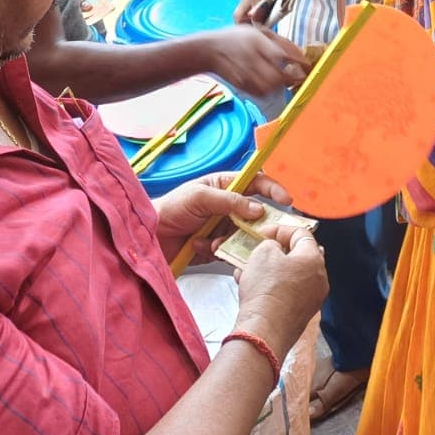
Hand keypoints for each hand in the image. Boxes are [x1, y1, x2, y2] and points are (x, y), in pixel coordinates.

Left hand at [154, 170, 292, 262]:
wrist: (149, 239)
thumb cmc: (169, 209)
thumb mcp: (199, 197)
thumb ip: (230, 201)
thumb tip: (258, 208)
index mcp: (223, 186)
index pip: (255, 182)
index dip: (272, 189)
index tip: (285, 200)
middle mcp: (225, 206)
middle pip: (254, 213)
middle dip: (254, 223)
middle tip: (256, 232)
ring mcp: (221, 228)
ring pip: (244, 235)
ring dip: (230, 239)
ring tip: (211, 242)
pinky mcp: (216, 248)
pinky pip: (230, 251)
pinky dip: (218, 251)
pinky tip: (201, 248)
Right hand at [206, 25, 309, 95]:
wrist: (210, 50)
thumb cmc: (236, 38)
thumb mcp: (257, 31)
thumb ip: (277, 41)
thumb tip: (298, 53)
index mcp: (257, 42)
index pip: (282, 54)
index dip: (297, 61)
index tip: (307, 64)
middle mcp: (252, 59)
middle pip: (278, 75)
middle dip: (292, 77)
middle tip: (300, 75)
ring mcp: (246, 75)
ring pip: (271, 88)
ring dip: (282, 85)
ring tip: (287, 80)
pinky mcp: (242, 86)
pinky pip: (262, 93)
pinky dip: (271, 91)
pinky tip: (274, 85)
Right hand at [235, 222, 327, 358]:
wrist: (264, 331)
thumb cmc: (265, 290)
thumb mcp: (263, 253)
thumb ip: (271, 244)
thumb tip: (274, 250)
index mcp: (314, 259)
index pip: (301, 233)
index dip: (280, 229)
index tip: (263, 233)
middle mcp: (319, 278)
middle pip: (297, 256)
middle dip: (275, 252)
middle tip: (258, 251)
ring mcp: (312, 298)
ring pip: (290, 276)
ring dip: (270, 271)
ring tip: (248, 272)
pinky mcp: (301, 314)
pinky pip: (287, 293)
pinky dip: (272, 288)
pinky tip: (251, 289)